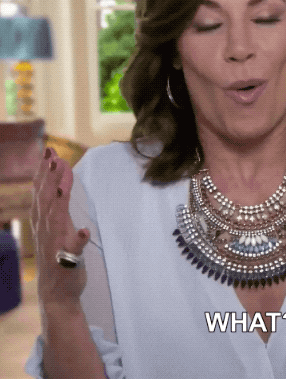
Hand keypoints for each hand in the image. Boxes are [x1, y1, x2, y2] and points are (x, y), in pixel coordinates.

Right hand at [30, 147, 89, 307]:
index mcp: (45, 221)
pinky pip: (72, 252)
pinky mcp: (67, 262)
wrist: (57, 293)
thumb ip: (57, 203)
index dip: (44, 172)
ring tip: (62, 185)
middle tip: (53, 156)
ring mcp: (55, 246)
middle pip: (46, 200)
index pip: (41, 191)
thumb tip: (59, 178)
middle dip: (49, 178)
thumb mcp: (56, 226)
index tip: (50, 151)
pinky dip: (77, 241)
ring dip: (58, 203)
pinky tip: (84, 231)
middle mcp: (47, 230)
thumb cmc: (58, 255)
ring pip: (55, 221)